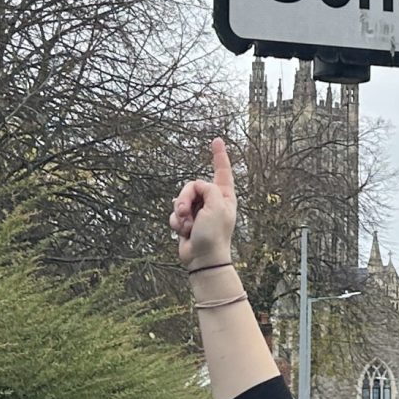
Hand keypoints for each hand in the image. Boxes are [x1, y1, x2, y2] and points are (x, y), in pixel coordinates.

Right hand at [170, 138, 237, 268]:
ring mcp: (199, 211)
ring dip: (180, 213)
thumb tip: (196, 189)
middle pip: (192, 186)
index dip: (219, 155)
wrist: (203, 258)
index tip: (216, 140)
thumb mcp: (217, 205)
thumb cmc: (214, 234)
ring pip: (179, 199)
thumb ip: (207, 189)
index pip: (222, 171)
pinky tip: (183, 232)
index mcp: (224, 196)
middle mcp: (212, 201)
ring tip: (187, 226)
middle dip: (185, 198)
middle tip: (187, 213)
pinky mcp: (187, 221)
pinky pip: (175, 213)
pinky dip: (176, 223)